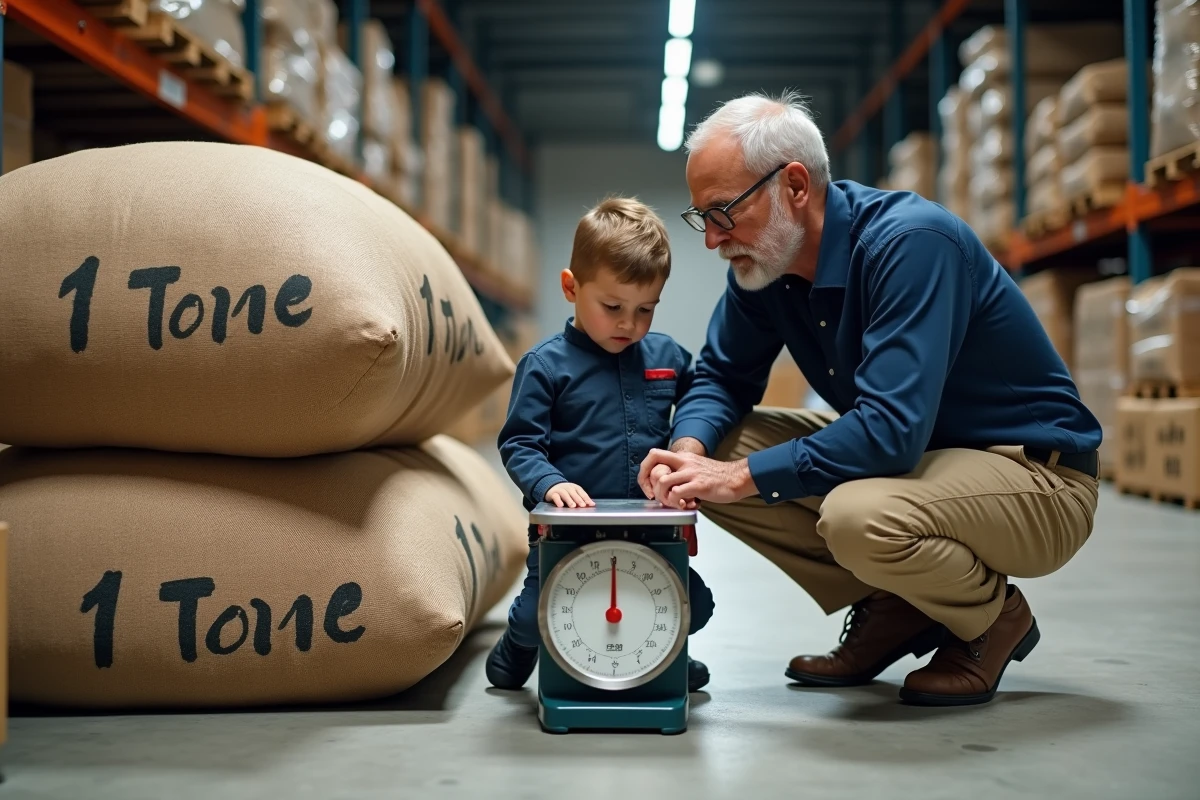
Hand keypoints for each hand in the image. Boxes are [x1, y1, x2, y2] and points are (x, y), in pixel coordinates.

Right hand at [545, 482, 593, 508]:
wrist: (552, 486)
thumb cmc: (566, 492)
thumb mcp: (574, 493)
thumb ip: (582, 499)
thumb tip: (592, 504)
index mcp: (575, 487)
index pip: (581, 492)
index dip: (586, 498)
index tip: (590, 504)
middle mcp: (568, 487)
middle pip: (574, 493)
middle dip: (579, 499)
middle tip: (583, 505)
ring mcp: (560, 490)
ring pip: (565, 494)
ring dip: (569, 500)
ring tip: (573, 506)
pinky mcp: (552, 493)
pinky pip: (555, 497)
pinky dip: (558, 501)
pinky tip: (561, 506)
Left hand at [638, 449, 755, 507]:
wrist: (737, 478)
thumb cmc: (717, 477)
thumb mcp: (695, 468)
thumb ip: (680, 473)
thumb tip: (665, 486)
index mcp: (682, 457)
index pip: (654, 456)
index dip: (645, 471)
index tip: (648, 485)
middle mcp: (685, 461)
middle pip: (654, 463)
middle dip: (647, 483)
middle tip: (654, 495)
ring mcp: (691, 472)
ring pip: (662, 481)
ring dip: (661, 495)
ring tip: (670, 502)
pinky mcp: (698, 485)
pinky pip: (676, 493)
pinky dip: (674, 501)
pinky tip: (682, 505)